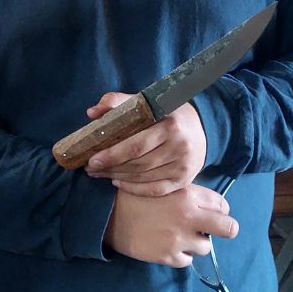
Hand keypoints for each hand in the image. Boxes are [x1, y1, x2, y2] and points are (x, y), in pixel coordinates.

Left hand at [83, 96, 206, 196]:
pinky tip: (118, 182)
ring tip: (100, 173)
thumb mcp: (146, 102)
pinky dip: (134, 189)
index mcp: (170, 125)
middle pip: (139, 164)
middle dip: (110, 167)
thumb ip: (117, 102)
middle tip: (90, 168)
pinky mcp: (184, 180)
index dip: (112, 155)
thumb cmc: (166, 114)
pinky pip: (155, 190)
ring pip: (144, 177)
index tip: (91, 159)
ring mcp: (184, 166)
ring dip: (118, 177)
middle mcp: (181, 147)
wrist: (202, 127)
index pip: (136, 145)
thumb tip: (92, 113)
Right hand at [104, 184, 237, 267]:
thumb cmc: (133, 195)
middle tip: (207, 230)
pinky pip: (187, 261)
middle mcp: (188, 216)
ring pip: (206, 247)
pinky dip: (179, 255)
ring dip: (195, 243)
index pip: (222, 205)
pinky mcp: (168, 256)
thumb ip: (186, 194)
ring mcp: (179, 239)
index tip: (206, 213)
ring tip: (178, 237)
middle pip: (229, 228)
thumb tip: (206, 207)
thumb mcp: (162, 185)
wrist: (106, 214)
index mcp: (188, 194)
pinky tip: (166, 246)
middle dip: (222, 229)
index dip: (216, 210)